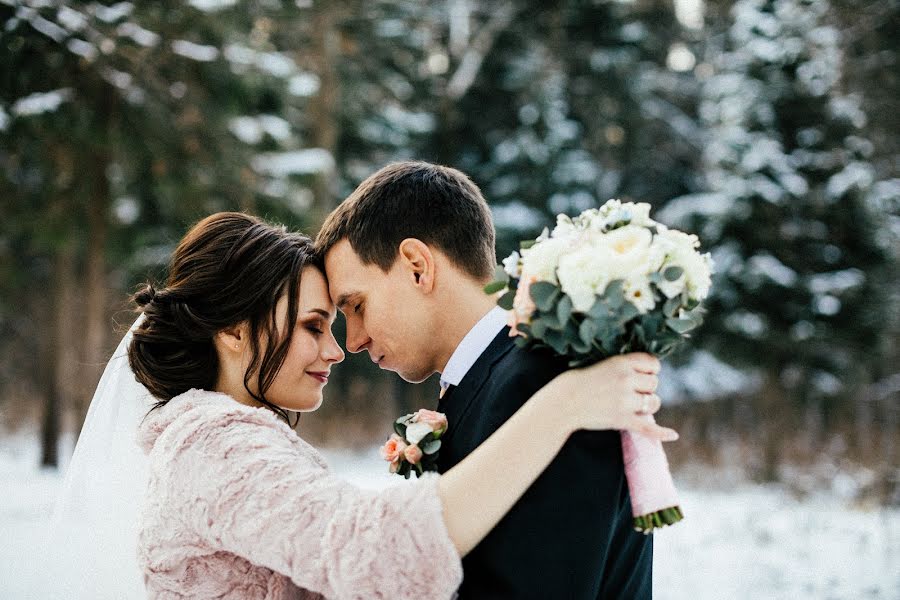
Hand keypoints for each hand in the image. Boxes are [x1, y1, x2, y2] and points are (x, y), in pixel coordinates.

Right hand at [553, 353, 677, 440]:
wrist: (565, 402)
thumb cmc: (582, 381)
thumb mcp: (604, 364)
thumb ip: (626, 367)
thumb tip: (651, 374)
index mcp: (622, 363)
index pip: (653, 363)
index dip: (650, 370)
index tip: (641, 375)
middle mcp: (626, 380)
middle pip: (654, 383)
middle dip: (646, 388)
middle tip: (630, 392)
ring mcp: (625, 401)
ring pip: (654, 402)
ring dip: (648, 405)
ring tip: (633, 406)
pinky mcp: (622, 420)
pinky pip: (648, 427)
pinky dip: (661, 432)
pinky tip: (673, 434)